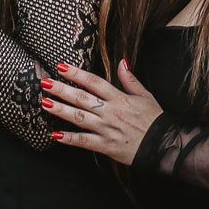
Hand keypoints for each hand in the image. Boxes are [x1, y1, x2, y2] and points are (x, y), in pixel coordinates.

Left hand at [41, 59, 162, 164]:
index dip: (76, 74)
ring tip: (44, 103)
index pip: (94, 82)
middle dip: (61, 90)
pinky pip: (84, 141)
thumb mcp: (145, 96)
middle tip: (44, 83)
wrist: (164, 145)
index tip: (60, 67)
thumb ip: (130, 80)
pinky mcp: (106, 146)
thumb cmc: (154, 120)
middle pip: (82, 98)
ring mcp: (107, 129)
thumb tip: (122, 62)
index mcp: (119, 98)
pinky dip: (69, 138)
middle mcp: (110, 112)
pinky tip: (55, 134)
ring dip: (61, 110)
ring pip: (79, 118)